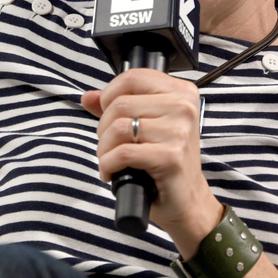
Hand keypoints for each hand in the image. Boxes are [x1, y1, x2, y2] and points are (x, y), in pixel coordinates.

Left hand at [82, 69, 220, 250]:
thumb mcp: (146, 127)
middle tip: (109, 146)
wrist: (188, 201)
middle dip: (103, 128)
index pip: (133, 77)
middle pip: (120, 104)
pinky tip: (112, 172)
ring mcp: (179, 131)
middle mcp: (183, 107)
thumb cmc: (167, 162)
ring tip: (110, 160)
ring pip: (118, 128)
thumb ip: (118, 107)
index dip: (110, 95)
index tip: (108, 115)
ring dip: (104, 149)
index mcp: (181, 92)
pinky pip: (122, 153)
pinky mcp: (171, 156)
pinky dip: (108, 164)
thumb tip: (88, 97)